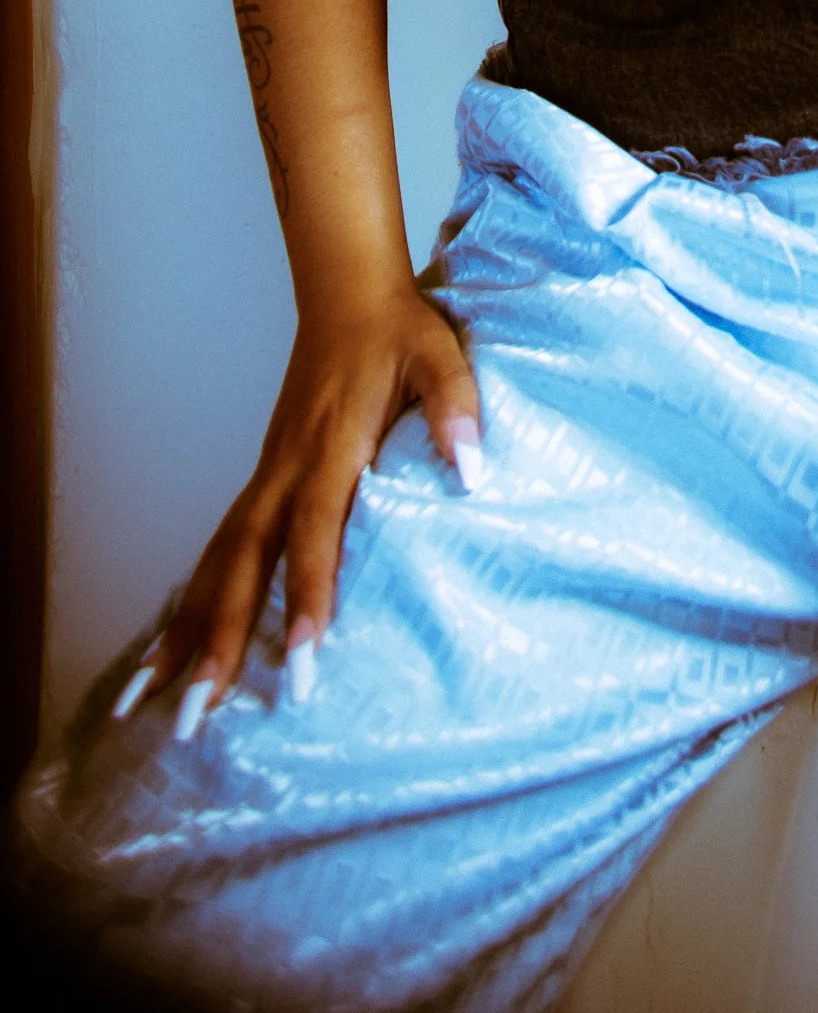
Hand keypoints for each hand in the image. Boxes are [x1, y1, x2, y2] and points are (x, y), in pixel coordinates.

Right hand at [111, 282, 480, 735]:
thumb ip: (457, 409)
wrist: (347, 296)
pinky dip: (188, 604)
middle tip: (197, 717)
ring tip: (149, 705)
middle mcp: (284, 470)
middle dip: (218, 641)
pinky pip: (217, 551)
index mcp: (329, 446)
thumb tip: (474, 469)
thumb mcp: (441, 356)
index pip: (315, 530)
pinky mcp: (260, 484)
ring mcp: (264, 477)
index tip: (303, 656)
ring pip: (214, 564)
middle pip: (241, 565)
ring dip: (183, 634)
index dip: (307, 592)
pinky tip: (165, 654)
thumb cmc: (399, 332)